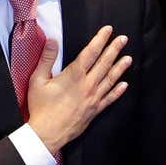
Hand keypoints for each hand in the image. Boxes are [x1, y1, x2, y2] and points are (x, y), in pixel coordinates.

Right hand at [27, 26, 131, 156]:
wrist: (47, 133)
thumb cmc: (40, 107)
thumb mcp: (37, 80)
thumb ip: (46, 59)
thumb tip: (52, 41)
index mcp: (73, 76)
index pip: (90, 53)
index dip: (100, 40)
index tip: (107, 30)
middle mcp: (87, 85)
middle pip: (104, 63)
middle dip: (114, 49)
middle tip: (123, 39)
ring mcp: (93, 98)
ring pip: (110, 79)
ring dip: (120, 67)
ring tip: (128, 58)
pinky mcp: (94, 110)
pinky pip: (110, 99)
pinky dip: (118, 91)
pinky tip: (124, 85)